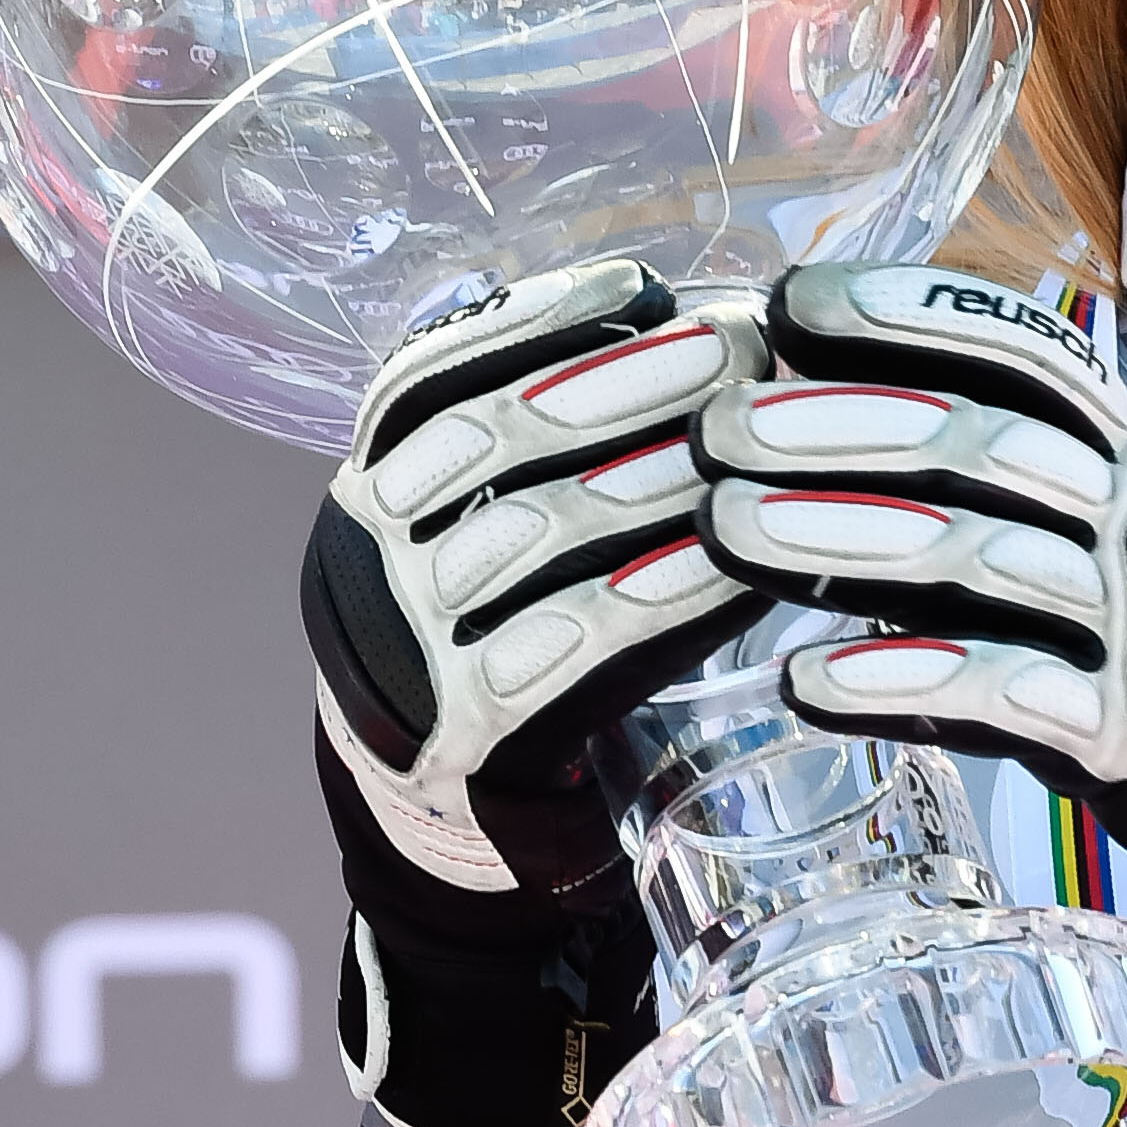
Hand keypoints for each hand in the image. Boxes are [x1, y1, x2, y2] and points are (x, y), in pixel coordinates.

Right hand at [302, 261, 763, 1126]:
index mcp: (360, 497)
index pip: (432, 378)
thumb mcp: (480, 541)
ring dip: (669, 475)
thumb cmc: (502, 655)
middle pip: (498, 443)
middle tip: (740, 344)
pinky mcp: (473, 737)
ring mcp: (408, 655)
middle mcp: (362, 566)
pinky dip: (679, 593)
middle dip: (629, 383)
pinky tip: (757, 559)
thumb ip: (532, 448)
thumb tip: (671, 314)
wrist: (453, 844)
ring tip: (766, 437)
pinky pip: (590, 643)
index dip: (537, 321)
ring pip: (549, 536)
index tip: (643, 282)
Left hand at [693, 266, 1126, 1014]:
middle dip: (843, 426)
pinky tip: (810, 681)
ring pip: (983, 558)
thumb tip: (855, 425)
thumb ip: (1017, 478)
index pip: (1017, 354)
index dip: (903, 319)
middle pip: (984, 444)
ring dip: (846, 539)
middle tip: (719, 426)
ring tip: (730, 531)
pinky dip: (905, 684)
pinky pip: (1010, 693)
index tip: (789, 302)